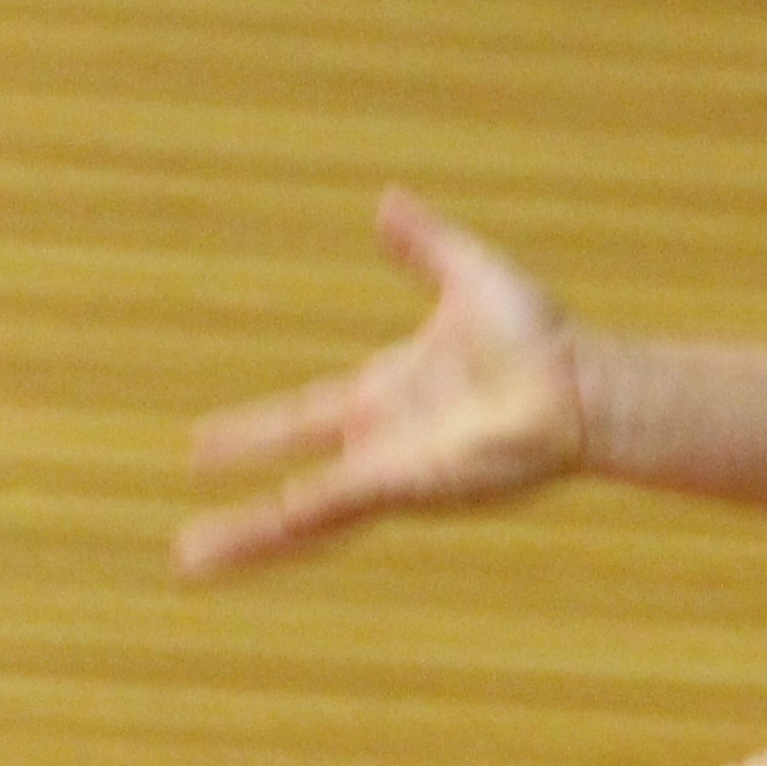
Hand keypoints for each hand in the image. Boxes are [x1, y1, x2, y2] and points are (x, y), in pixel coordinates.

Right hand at [178, 187, 589, 576]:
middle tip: (186, 544)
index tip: (201, 447)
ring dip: (246, 539)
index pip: (301, 418)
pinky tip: (246, 536)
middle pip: (292, 482)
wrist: (580, 379)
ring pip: (302, 514)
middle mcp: (383, 441)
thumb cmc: (542, 337)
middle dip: (239, 511)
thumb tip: (386, 202)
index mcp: (388, 394)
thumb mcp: (466, 273)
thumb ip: (422, 243)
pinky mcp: (405, 486)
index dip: (253, 432)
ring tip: (190, 564)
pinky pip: (333, 505)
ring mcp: (391, 471)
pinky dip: (289, 520)